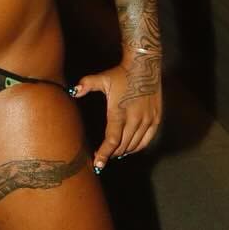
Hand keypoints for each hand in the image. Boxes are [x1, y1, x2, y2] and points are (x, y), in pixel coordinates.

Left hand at [71, 57, 161, 172]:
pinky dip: (137, 147)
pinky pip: (147, 140)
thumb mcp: (102, 79)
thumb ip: (86, 85)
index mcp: (119, 112)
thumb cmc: (121, 74)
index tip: (98, 164)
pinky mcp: (156, 118)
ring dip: (123, 151)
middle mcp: (135, 118)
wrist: (145, 65)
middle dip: (111, 154)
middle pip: (122, 145)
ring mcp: (147, 119)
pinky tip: (130, 148)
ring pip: (134, 145)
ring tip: (114, 153)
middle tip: (102, 157)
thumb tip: (72, 91)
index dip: (104, 154)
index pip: (111, 140)